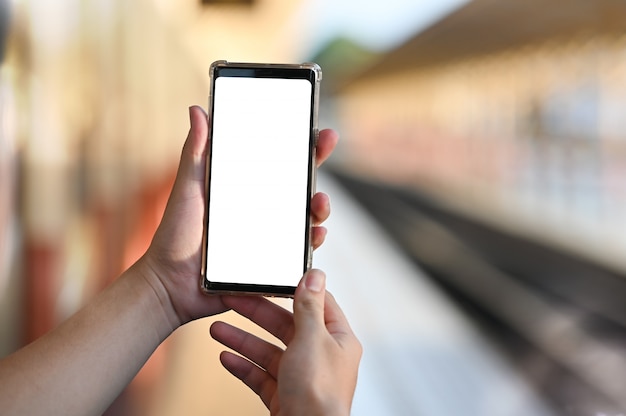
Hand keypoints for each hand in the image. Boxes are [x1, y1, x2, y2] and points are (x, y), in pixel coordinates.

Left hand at [136, 106, 338, 326]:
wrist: (170, 285)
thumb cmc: (175, 235)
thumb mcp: (188, 189)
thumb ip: (195, 153)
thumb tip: (198, 109)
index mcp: (243, 189)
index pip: (276, 161)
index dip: (297, 143)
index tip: (313, 125)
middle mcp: (260, 209)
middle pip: (297, 184)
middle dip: (316, 162)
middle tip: (327, 142)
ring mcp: (268, 236)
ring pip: (304, 217)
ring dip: (319, 205)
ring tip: (318, 201)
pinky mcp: (272, 263)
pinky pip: (298, 252)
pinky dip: (311, 242)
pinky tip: (316, 234)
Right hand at [211, 270, 361, 415]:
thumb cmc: (318, 393)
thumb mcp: (312, 339)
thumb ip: (308, 306)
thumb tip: (315, 275)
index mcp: (338, 339)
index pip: (317, 304)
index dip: (294, 288)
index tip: (271, 277)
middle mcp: (322, 357)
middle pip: (286, 326)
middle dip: (257, 314)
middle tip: (232, 299)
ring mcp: (302, 378)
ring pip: (269, 351)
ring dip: (243, 340)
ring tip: (216, 329)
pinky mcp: (285, 397)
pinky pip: (261, 376)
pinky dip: (243, 366)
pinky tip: (225, 357)